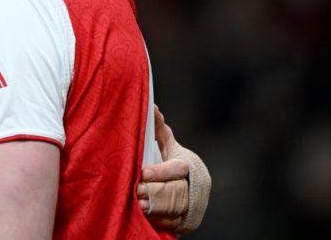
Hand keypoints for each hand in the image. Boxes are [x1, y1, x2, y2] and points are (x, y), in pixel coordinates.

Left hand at [138, 105, 188, 230]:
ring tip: (140, 204)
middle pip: (174, 192)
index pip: (177, 170)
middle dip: (155, 192)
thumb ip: (159, 129)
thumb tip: (151, 106)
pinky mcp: (184, 223)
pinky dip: (159, 221)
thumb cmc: (172, 162)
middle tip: (137, 191)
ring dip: (156, 208)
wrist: (188, 191)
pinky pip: (172, 224)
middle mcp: (193, 187)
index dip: (161, 172)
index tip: (144, 173)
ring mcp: (190, 207)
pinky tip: (146, 217)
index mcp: (189, 166)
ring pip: (174, 210)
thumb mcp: (168, 145)